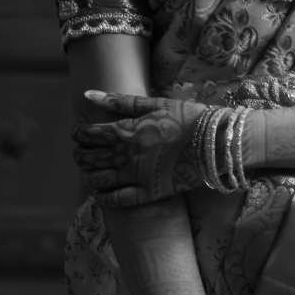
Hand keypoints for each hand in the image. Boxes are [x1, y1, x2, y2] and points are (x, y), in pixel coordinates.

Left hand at [71, 92, 207, 206]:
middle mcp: (126, 155)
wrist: (216, 142)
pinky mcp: (149, 193)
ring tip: (88, 171)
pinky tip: (100, 194)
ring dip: (88, 175)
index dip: (79, 134)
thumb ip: (119, 101)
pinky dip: (104, 198)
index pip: (89, 134)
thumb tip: (88, 94)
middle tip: (80, 152)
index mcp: (126, 131)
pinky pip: (117, 200)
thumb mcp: (154, 103)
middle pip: (89, 157)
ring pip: (98, 180)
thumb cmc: (187, 118)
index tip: (78, 134)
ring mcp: (136, 176)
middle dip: (80, 154)